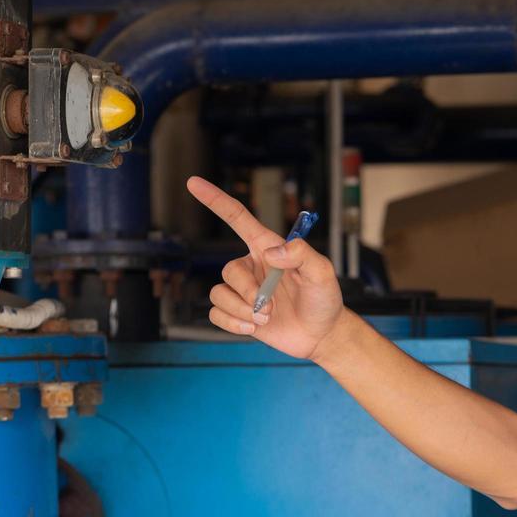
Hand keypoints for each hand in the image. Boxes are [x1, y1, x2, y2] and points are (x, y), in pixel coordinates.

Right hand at [186, 176, 344, 359]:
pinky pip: (216, 314)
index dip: (215, 200)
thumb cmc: (324, 299)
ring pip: (219, 294)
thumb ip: (301, 255)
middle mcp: (252, 266)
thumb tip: (272, 252)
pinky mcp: (237, 312)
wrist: (321, 334)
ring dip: (242, 311)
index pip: (237, 218)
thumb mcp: (322, 272)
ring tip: (266, 318)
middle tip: (271, 307)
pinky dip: (233, 324)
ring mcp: (243, 290)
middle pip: (229, 271)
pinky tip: (253, 328)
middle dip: (248, 293)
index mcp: (267, 247)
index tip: (193, 183)